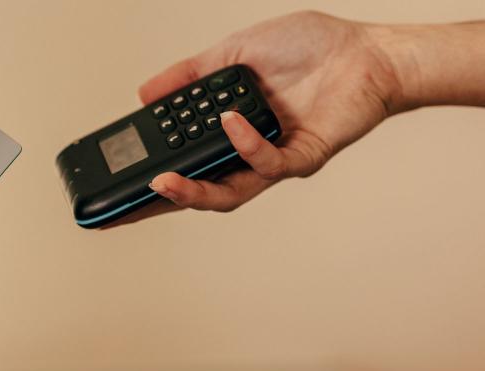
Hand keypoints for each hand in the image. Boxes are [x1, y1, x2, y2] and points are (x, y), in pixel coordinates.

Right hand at [125, 11, 403, 220]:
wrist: (367, 50)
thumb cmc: (312, 50)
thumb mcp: (235, 52)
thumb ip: (191, 73)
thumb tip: (146, 92)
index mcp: (229, 131)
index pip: (184, 161)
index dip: (151, 179)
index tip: (117, 186)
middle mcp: (248, 152)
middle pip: (198, 190)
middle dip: (161, 202)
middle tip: (125, 206)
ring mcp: (274, 160)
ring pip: (227, 193)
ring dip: (192, 192)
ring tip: (162, 181)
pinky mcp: (303, 157)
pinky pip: (267, 163)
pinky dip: (244, 144)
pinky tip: (229, 121)